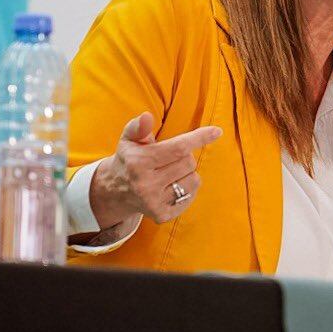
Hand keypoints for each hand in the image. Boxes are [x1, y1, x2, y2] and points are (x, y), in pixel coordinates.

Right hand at [87, 113, 221, 227]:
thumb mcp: (129, 139)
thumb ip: (139, 126)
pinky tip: (172, 185)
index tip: (217, 131)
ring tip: (171, 172)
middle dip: (185, 156)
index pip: (177, 148)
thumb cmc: (129, 158)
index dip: (199, 138)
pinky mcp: (162, 215)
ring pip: (194, 180)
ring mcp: (154, 202)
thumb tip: (147, 116)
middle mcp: (146, 184)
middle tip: (170, 157)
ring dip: (188, 172)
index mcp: (138, 163)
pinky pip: (191, 196)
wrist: (115, 191)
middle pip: (188, 162)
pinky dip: (187, 188)